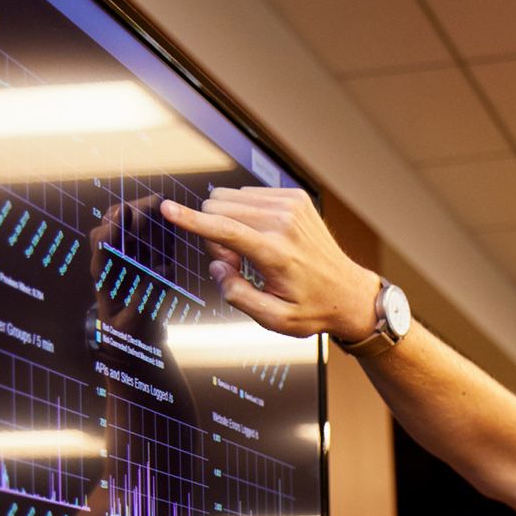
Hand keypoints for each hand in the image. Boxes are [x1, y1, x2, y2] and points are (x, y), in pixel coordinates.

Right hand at [159, 188, 382, 342]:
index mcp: (277, 254)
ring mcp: (291, 205)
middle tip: (237, 264)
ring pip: (230, 199)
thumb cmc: (311, 308)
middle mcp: (284, 222)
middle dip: (216, 235)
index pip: (224, 230)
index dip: (191, 220)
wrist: (348, 291)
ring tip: (252, 252)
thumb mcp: (274, 320)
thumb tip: (219, 266)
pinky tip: (262, 237)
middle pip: (220, 210)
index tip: (167, 209)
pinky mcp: (294, 197)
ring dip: (229, 223)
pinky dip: (245, 214)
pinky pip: (248, 195)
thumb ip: (238, 295)